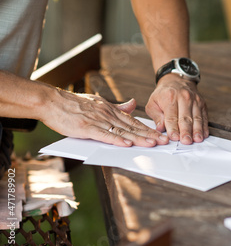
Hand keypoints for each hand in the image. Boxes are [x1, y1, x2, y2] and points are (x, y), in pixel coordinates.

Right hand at [41, 89, 167, 146]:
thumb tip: (132, 103)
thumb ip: (117, 106)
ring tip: (152, 144)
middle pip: (132, 126)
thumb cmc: (73, 104)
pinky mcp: (86, 127)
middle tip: (164, 141)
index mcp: (110, 109)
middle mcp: (107, 114)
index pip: (133, 121)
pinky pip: (104, 134)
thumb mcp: (99, 102)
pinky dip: (116, 139)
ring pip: (122, 130)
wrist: (51, 101)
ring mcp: (97, 120)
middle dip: (149, 135)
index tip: (161, 135)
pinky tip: (127, 144)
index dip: (148, 128)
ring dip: (138, 138)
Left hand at [145, 74, 207, 144]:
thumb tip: (160, 128)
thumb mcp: (153, 102)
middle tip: (186, 141)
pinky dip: (204, 126)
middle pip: (185, 118)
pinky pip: (204, 116)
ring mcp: (195, 100)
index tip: (174, 137)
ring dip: (197, 130)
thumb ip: (156, 116)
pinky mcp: (202, 103)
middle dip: (186, 131)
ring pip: (197, 117)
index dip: (173, 128)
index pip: (171, 116)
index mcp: (170, 98)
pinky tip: (204, 134)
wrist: (176, 80)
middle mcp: (184, 98)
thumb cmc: (163, 94)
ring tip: (197, 139)